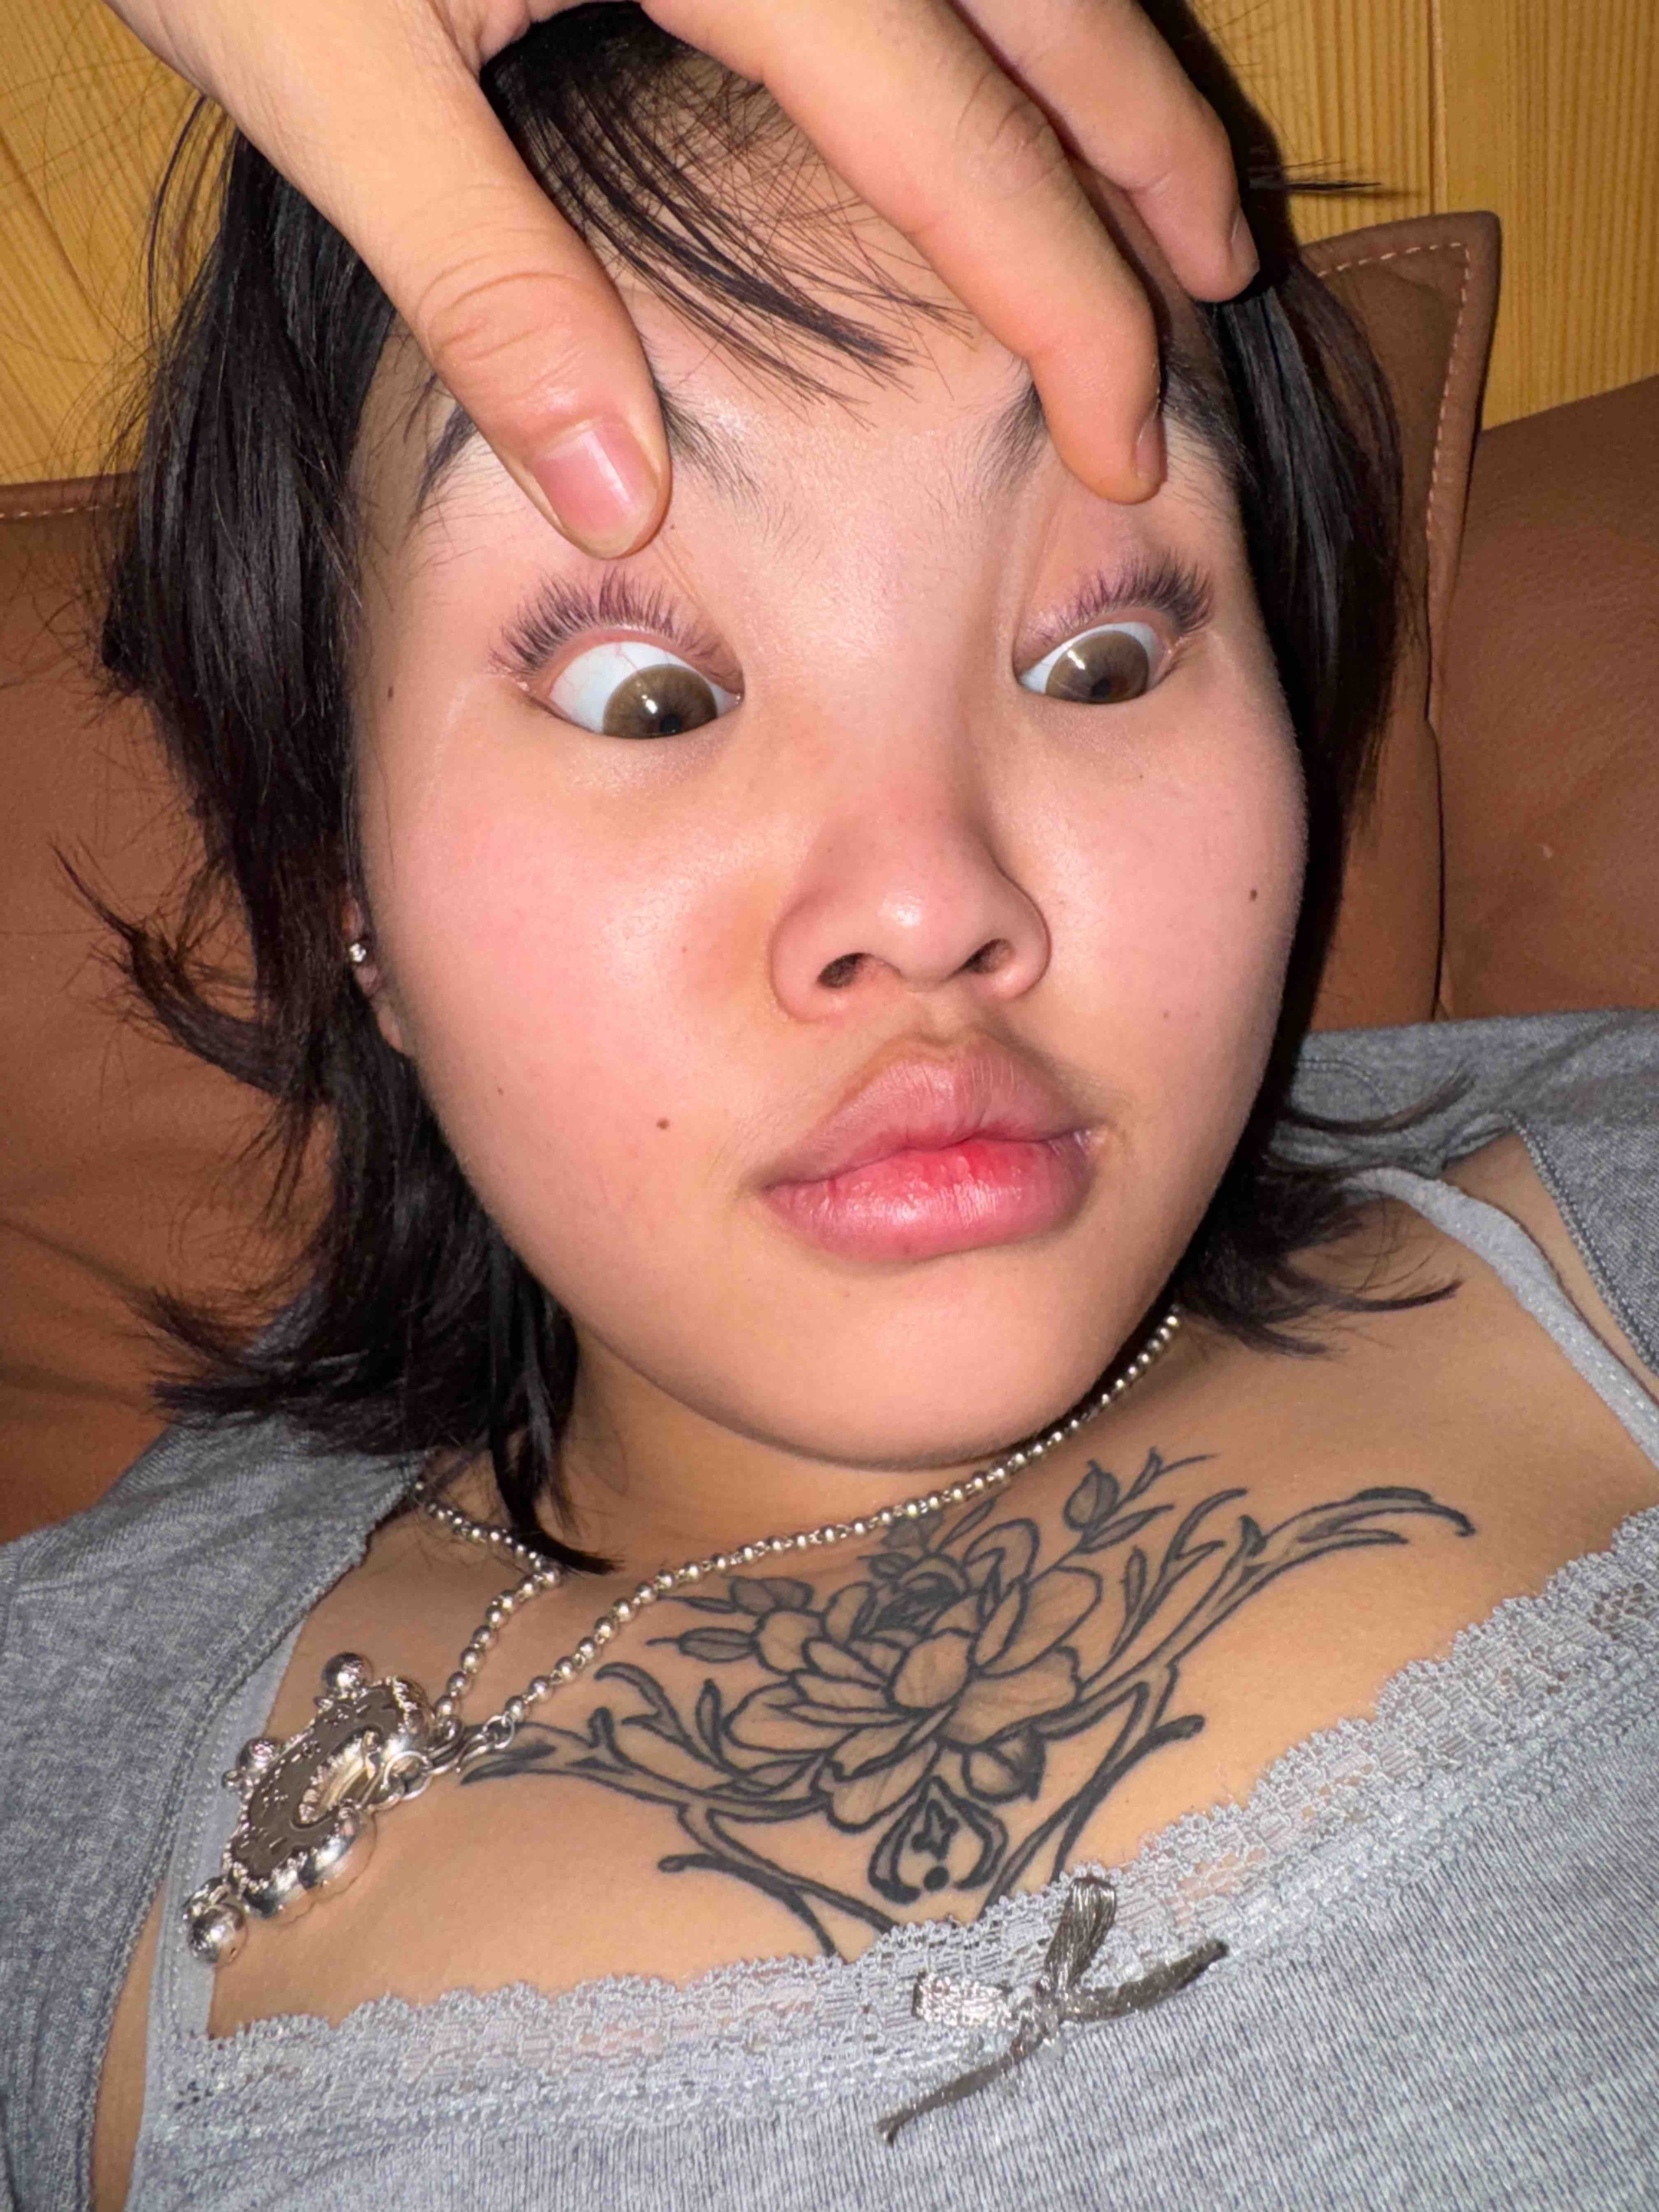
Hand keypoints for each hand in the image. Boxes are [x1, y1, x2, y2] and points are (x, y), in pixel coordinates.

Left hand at [104, 0, 1255, 552]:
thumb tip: (620, 498)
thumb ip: (478, 275)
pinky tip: (998, 53)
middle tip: (1225, 278)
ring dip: (1098, 54)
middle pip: (1043, 2)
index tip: (1136, 441)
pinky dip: (990, 4)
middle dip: (1148, 150)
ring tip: (1160, 177)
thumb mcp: (311, 60)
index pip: (958, 147)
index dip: (1069, 308)